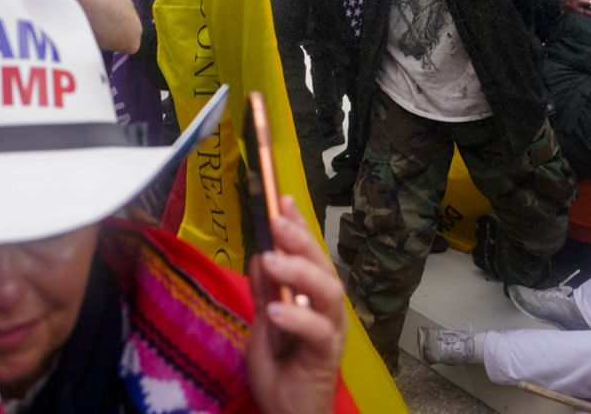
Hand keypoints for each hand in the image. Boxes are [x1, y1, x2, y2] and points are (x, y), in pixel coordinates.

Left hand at [248, 196, 345, 413]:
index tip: (282, 199)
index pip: (308, 254)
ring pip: (329, 293)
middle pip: (322, 266)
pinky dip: (297, 318)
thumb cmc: (281, 367)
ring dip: (300, 272)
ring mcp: (329, 331)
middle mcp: (326, 309)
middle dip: (301, 240)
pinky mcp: (326, 357)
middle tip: (278, 221)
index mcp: (311, 297)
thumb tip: (261, 252)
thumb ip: (264, 289)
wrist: (287, 411)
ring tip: (273, 261)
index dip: (298, 225)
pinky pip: (318, 332)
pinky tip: (276, 310)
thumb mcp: (265, 320)